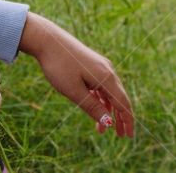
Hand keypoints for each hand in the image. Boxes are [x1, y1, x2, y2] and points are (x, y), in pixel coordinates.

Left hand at [20, 13, 134, 137]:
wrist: (47, 39)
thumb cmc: (59, 65)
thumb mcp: (74, 91)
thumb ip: (92, 107)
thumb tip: (109, 123)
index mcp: (106, 78)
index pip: (123, 103)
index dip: (127, 121)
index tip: (128, 137)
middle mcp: (107, 70)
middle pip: (119, 98)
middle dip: (120, 118)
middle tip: (120, 136)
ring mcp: (100, 66)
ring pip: (110, 92)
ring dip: (108, 110)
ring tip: (102, 129)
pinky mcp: (91, 63)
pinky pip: (101, 85)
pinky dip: (101, 99)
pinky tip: (96, 107)